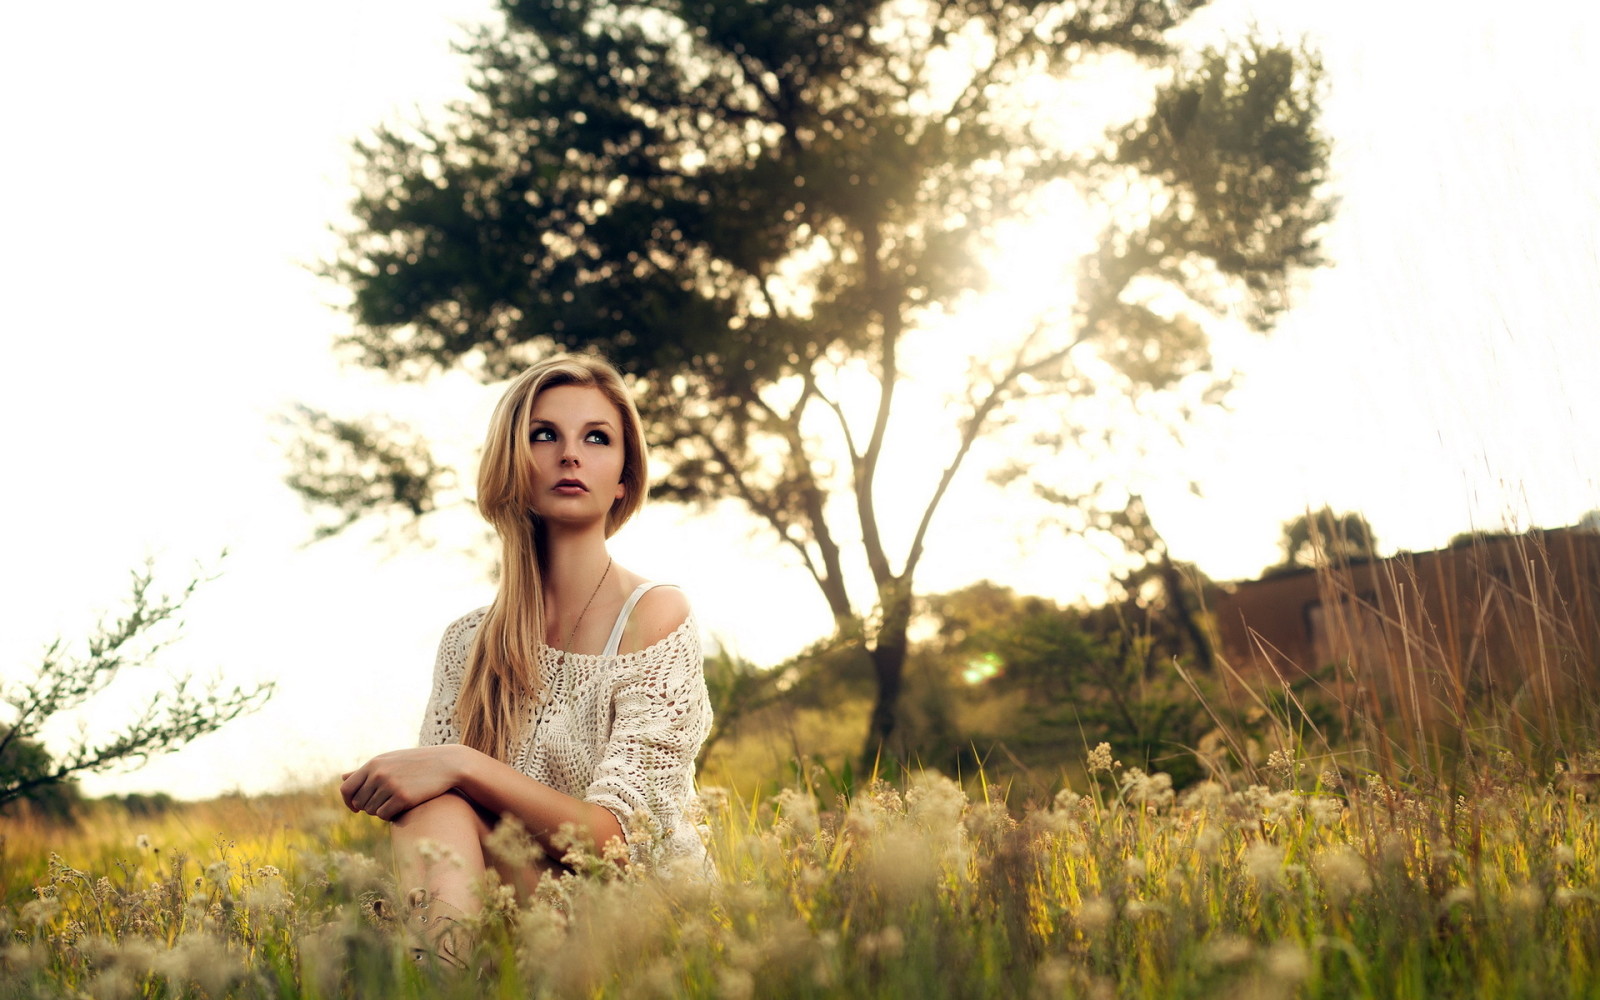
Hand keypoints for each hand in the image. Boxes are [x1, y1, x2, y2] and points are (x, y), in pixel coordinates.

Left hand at [339, 744, 472, 820]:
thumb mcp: (389, 761)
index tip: (355, 808)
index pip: (347, 789)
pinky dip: (390, 815)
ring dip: (380, 811)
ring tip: (394, 802)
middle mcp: (379, 774)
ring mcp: (391, 785)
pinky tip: (401, 807)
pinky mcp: (403, 797)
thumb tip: (342, 778)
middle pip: (359, 802)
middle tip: (383, 804)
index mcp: (373, 764)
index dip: (348, 801)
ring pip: (372, 811)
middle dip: (367, 807)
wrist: (447, 764)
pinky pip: (384, 815)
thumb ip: (365, 770)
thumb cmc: (416, 763)